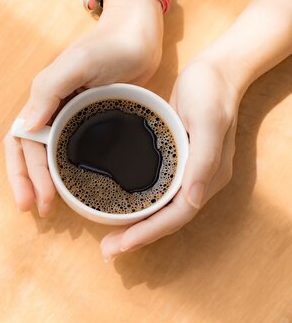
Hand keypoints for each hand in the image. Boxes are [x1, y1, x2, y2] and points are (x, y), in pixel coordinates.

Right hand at [5, 0, 163, 215]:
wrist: (141, 35)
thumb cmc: (111, 45)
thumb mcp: (78, 64)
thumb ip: (49, 90)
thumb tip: (25, 127)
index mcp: (42, 100)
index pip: (23, 143)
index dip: (26, 173)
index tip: (38, 200)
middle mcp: (51, 112)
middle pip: (28, 153)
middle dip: (29, 183)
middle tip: (40, 211)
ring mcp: (69, 118)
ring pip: (47, 156)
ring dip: (43, 182)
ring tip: (48, 207)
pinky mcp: (89, 123)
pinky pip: (69, 152)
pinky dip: (65, 172)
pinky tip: (72, 187)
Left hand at [101, 59, 241, 259]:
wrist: (215, 70)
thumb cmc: (210, 92)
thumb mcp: (207, 121)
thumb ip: (203, 160)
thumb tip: (193, 200)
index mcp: (207, 177)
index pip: (175, 217)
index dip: (148, 233)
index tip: (121, 245)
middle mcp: (197, 181)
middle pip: (165, 220)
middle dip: (137, 238)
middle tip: (107, 251)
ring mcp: (187, 173)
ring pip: (159, 210)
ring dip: (135, 227)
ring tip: (109, 239)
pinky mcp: (175, 163)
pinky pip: (155, 193)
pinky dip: (137, 206)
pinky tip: (118, 208)